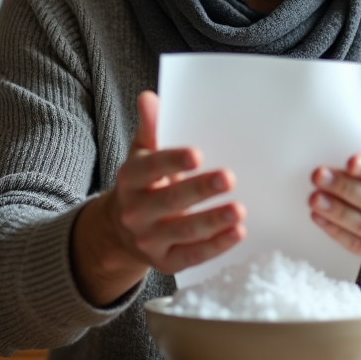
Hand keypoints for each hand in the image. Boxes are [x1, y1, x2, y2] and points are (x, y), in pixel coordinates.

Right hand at [73, 91, 245, 303]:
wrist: (121, 231)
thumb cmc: (144, 184)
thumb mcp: (142, 154)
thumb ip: (150, 128)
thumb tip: (149, 97)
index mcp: (130, 179)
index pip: (150, 168)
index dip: (172, 161)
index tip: (197, 154)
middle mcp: (136, 211)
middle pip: (170, 200)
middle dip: (200, 190)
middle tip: (229, 178)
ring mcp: (149, 239)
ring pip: (184, 231)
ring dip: (213, 221)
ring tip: (239, 210)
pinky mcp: (166, 262)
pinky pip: (192, 256)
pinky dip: (215, 246)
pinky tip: (237, 232)